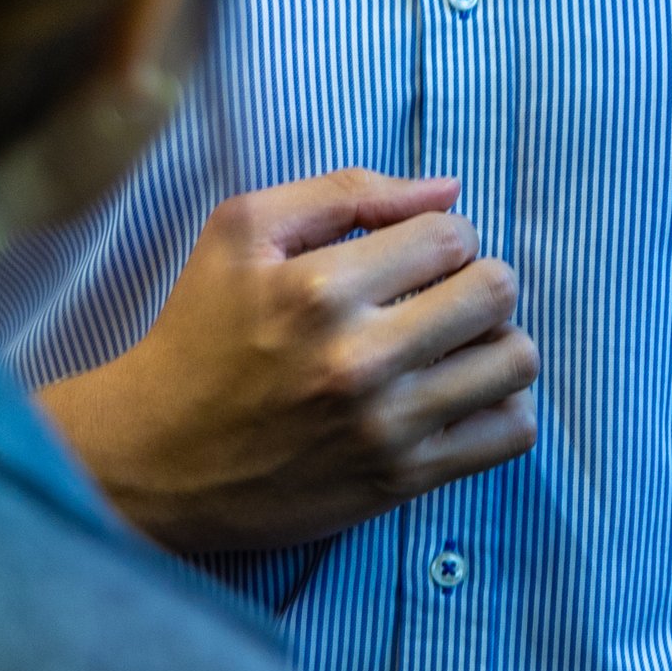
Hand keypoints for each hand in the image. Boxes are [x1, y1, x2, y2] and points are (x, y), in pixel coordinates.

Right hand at [43, 168, 539, 553]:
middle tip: (438, 298)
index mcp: (319, 288)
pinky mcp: (399, 481)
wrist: (155, 459)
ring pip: (515, 360)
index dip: (443, 235)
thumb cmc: (199, 333)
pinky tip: (458, 396)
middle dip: (476, 281)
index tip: (413, 258)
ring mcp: (384, 426)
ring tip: (452, 347)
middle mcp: (359, 359)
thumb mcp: (241, 232)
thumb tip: (447, 189)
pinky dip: (501, 407)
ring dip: (495, 342)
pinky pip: (509, 433)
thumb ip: (346, 192)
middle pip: (496, 291)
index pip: (452, 235)